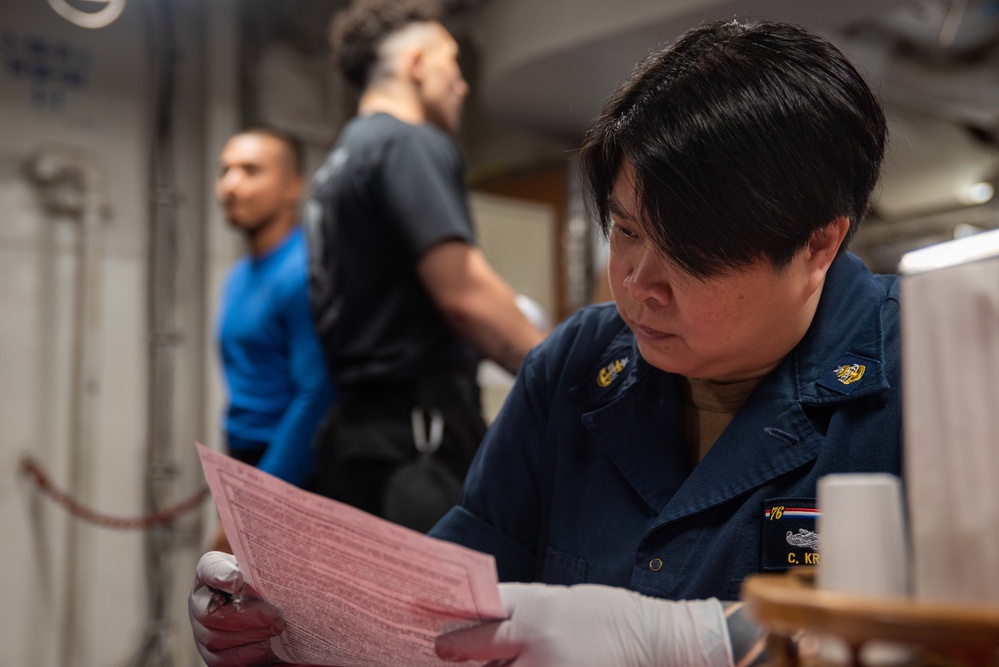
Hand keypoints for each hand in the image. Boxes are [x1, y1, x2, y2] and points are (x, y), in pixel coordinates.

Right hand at [189, 551, 285, 666]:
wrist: (264, 607)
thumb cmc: (260, 583)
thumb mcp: (258, 569)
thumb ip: (256, 569)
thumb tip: (255, 579)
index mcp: (210, 573)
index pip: (208, 569)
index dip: (221, 575)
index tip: (239, 580)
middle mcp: (199, 601)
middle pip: (209, 614)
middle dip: (246, 616)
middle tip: (274, 614)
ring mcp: (201, 630)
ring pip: (214, 639)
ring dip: (250, 634)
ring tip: (276, 628)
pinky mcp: (212, 654)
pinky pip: (222, 660)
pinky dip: (246, 653)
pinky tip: (265, 644)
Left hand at [435, 583, 733, 666]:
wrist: (653, 640)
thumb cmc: (605, 614)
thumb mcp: (558, 598)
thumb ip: (518, 607)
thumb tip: (479, 612)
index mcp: (535, 615)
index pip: (479, 628)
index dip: (455, 640)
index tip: (439, 645)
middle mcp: (538, 647)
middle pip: (482, 658)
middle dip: (462, 658)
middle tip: (447, 657)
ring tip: (487, 662)